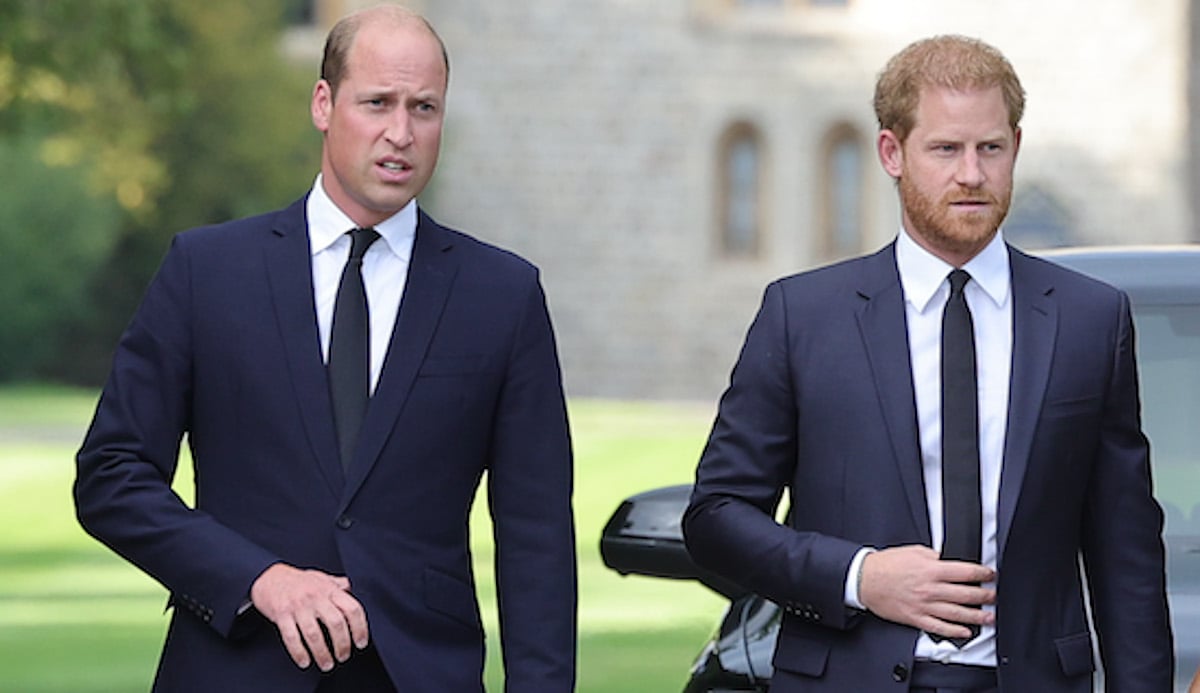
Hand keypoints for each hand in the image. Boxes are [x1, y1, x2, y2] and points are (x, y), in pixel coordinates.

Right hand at [250, 563, 368, 670]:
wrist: (268, 577)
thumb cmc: (297, 580)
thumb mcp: (321, 578)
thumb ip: (337, 584)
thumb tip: (352, 588)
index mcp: (329, 589)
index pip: (352, 608)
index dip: (360, 627)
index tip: (361, 642)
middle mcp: (315, 597)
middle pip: (336, 623)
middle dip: (342, 644)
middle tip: (344, 656)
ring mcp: (298, 606)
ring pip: (314, 634)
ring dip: (322, 653)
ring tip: (327, 664)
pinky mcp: (281, 615)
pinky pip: (291, 638)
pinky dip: (299, 653)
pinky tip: (305, 661)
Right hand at [858, 545, 994, 639]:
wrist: (865, 579)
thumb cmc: (886, 565)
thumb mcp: (913, 551)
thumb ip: (934, 556)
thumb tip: (951, 560)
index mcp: (931, 570)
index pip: (965, 573)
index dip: (982, 574)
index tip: (990, 575)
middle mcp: (930, 589)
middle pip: (966, 594)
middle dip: (984, 596)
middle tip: (993, 596)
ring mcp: (924, 605)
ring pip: (957, 614)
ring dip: (976, 616)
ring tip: (988, 617)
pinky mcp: (916, 618)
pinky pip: (940, 627)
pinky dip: (955, 631)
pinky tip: (965, 632)